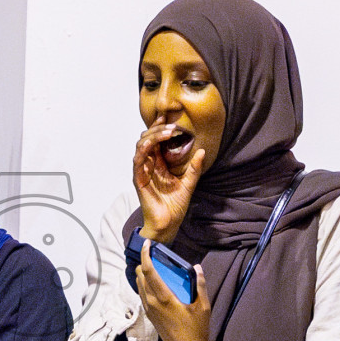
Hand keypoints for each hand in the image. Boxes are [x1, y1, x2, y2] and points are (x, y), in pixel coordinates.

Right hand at [133, 123, 205, 244]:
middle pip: (147, 139)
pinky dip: (143, 150)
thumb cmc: (175, 206)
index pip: (157, 140)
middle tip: (171, 124)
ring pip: (141, 146)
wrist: (168, 224)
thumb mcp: (189, 183)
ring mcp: (143, 171)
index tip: (169, 116)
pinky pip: (137, 161)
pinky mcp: (139, 179)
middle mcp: (150, 165)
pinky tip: (151, 143)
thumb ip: (194, 168)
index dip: (160, 127)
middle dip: (158, 128)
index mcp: (159, 164)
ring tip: (167, 131)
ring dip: (153, 136)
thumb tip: (202, 151)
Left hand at [134, 239, 212, 340]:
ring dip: (142, 274)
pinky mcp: (150, 316)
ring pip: (139, 286)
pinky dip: (144, 285)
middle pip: (140, 277)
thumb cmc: (198, 329)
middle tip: (151, 253)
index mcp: (163, 298)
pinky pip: (142, 295)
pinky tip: (153, 283)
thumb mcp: (203, 306)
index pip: (149, 271)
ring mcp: (149, 310)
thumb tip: (197, 268)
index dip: (146, 255)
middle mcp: (152, 303)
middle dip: (143, 263)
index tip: (147, 244)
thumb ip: (200, 285)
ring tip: (151, 265)